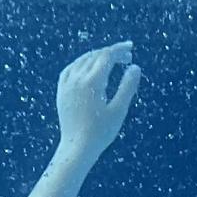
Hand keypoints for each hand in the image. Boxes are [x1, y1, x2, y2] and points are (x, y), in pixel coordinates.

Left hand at [55, 41, 141, 162]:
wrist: (76, 148)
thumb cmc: (100, 132)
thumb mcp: (118, 110)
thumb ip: (127, 87)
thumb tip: (135, 67)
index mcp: (92, 82)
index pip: (106, 56)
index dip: (119, 50)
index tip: (130, 48)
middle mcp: (76, 79)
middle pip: (95, 56)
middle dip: (111, 53)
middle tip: (126, 57)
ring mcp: (67, 84)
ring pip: (82, 60)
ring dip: (97, 56)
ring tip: (110, 60)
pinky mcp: (61, 91)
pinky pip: (70, 69)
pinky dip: (81, 63)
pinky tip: (87, 66)